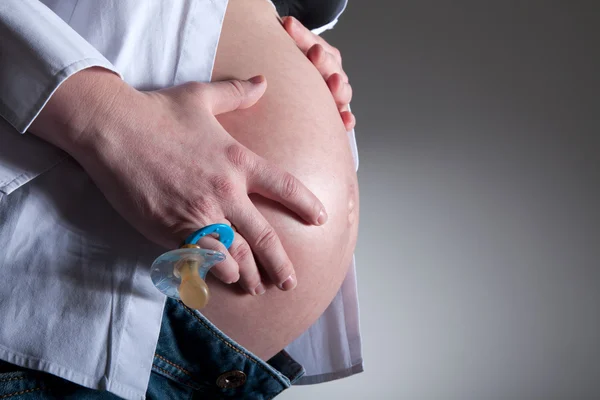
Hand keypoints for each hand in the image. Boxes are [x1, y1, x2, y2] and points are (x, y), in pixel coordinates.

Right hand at [30, 69, 327, 293]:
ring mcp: (198, 213)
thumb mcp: (202, 96)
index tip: (320, 219)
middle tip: (290, 282)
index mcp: (238, 161)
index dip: (306, 204)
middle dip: (280, 263)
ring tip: (255, 288)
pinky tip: (218, 283)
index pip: (284, 187)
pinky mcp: (170, 229)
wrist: (111, 128)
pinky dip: (211, 275)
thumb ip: (236, 93)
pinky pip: (199, 260)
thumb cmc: (157, 111)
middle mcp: (225, 192)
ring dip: (247, 276)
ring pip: (233, 256)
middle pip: (263, 236)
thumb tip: (262, 81)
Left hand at [283, 16, 355, 130]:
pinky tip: (345, 120)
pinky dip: (346, 120)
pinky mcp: (337, 115)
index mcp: (323, 55)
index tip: (290, 27)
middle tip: (315, 52)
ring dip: (338, 87)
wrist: (306, 81)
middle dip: (323, 60)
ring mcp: (337, 94)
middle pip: (331, 67)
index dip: (302, 37)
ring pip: (342, 92)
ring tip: (334, 82)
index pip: (312, 43)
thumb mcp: (297, 51)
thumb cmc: (299, 67)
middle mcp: (333, 74)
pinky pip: (344, 119)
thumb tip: (287, 23)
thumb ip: (295, 38)